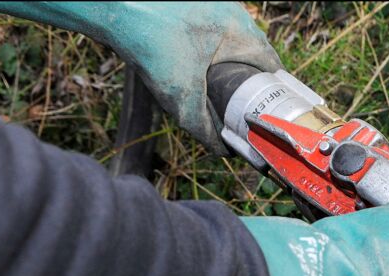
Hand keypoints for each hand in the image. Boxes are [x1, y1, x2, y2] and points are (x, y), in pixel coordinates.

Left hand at [0, 1, 280, 152]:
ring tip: (214, 87)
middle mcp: (233, 14)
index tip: (266, 111)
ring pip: (231, 42)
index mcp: (242, 32)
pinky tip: (190, 63)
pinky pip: (211, 32)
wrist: (116, 7)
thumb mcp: (181, 95)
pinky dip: (207, 50)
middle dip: (247, 80)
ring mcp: (214, 7)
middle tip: (239, 105)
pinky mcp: (194, 6)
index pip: (272, 66)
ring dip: (227, 64)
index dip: (272, 92)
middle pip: (252, 54)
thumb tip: (222, 149)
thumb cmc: (151, 42)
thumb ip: (204, 125)